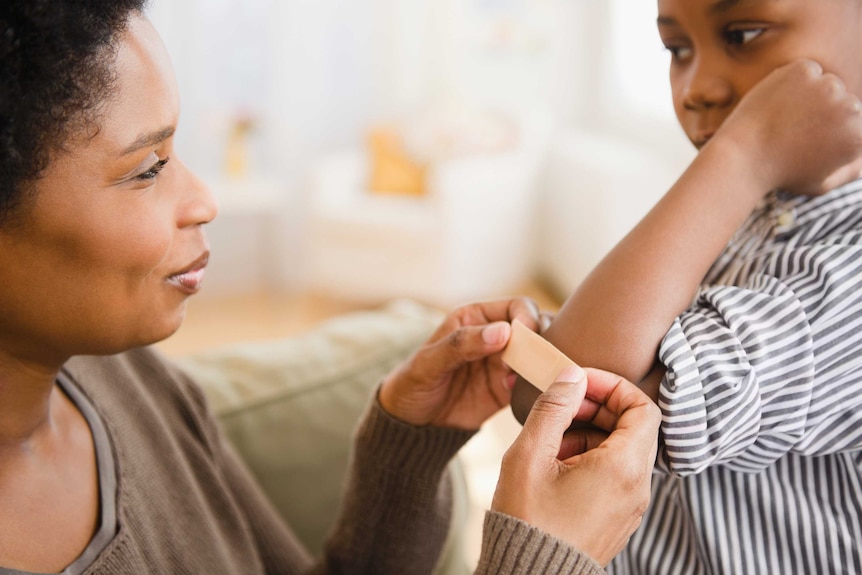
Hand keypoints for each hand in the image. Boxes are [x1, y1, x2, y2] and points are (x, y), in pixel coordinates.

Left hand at [379, 298, 541, 428]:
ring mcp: (505, 363)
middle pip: (536, 328)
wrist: (410, 423)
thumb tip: (503, 332)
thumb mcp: (428, 363)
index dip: (528, 318)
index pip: (517, 307)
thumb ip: (461, 344)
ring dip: (544, 364)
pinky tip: (528, 394)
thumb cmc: (413, 383)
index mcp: (476, 318)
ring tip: (531, 378)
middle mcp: (495, 337)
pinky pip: (534, 382)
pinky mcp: (509, 390)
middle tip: (534, 361)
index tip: (528, 336)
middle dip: (542, 341)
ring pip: (540, 354)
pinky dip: (540, 385)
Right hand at [492, 367, 660, 566]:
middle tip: (562, 405)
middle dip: (598, 408)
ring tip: (552, 440)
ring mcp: (630, 506)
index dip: (613, 386)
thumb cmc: (527, 521)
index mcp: (623, 468)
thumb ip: (553, 408)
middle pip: (634, 428)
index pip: (643, 407)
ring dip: (591, 433)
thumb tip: (571, 376)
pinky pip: (616, 475)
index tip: (579, 383)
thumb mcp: (530, 455)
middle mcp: (637, 488)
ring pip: (623, 451)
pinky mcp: (618, 518)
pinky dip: (591, 458)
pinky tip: (556, 465)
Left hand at [717, 58, 861, 195]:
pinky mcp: (803, 71)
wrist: (742, 158)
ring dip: (808, 95)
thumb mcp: (820, 183)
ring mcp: (827, 86)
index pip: (852, 121)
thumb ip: (850, 170)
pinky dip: (792, 81)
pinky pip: (806, 70)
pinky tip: (776, 104)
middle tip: (790, 131)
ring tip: (782, 119)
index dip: (827, 130)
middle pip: (841, 100)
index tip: (805, 140)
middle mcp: (850, 108)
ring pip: (825, 84)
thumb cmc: (779, 175)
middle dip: (821, 111)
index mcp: (859, 135)